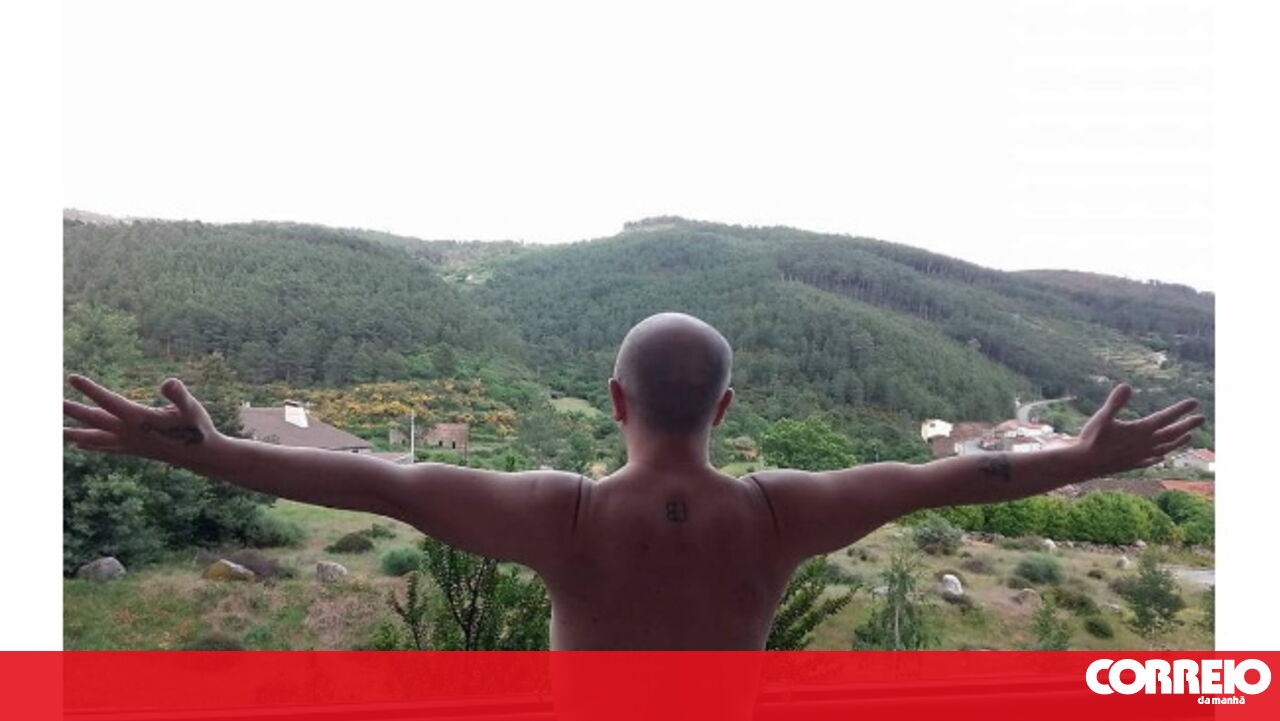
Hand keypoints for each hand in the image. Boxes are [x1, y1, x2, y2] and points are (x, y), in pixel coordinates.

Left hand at [63, 375, 224, 465]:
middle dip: (71, 410)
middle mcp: (129, 433)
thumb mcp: (192, 408)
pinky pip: (104, 447)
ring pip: (94, 438)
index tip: (72, 378)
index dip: (91, 389)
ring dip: (72, 433)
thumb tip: (169, 382)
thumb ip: (179, 396)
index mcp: (140, 420)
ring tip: (54, 430)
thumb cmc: (198, 429)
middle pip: (94, 420)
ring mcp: (129, 444)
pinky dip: (89, 444)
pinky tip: (79, 444)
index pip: (110, 402)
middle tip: (51, 401)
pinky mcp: (133, 449)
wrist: (202, 457)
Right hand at [1077, 384, 1204, 474]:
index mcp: (1140, 432)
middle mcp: (1144, 445)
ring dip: (1178, 441)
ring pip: (1165, 448)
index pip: (1165, 418)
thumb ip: (1115, 403)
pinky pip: (1152, 460)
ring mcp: (1140, 456)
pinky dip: (1160, 456)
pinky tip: (1161, 456)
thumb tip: (1127, 385)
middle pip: (1171, 434)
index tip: (1194, 402)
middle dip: (1187, 425)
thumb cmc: (1091, 439)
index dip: (1180, 410)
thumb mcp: (1102, 417)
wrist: (1083, 465)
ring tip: (1189, 436)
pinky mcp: (1132, 465)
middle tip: (1201, 418)